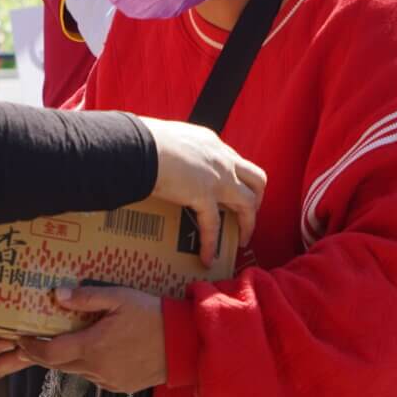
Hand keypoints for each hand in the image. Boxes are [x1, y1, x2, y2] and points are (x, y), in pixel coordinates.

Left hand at [19, 286, 166, 392]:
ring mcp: (108, 381)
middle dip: (43, 354)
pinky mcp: (120, 387)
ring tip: (63, 343)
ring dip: (66, 359)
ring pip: (77, 371)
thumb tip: (57, 295)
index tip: (20, 339)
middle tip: (31, 343)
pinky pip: (95, 377)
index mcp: (92, 347)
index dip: (31, 348)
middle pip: (58, 365)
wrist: (184, 344)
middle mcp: (96, 369)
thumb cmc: (152, 316)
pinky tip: (93, 352)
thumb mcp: (119, 298)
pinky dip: (87, 366)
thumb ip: (86, 298)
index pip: (49, 353)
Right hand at [142, 117, 264, 267]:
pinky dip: (211, 244)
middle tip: (246, 214)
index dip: (236, 178)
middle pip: (257, 179)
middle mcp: (222, 159)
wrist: (139, 145)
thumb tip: (157, 160)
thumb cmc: (143, 139)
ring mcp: (217, 178)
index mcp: (211, 143)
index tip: (230, 191)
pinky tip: (207, 257)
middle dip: (256, 199)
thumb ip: (173, 150)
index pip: (234, 161)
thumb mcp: (168, 139)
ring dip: (248, 224)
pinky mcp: (204, 196)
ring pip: (249, 203)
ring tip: (241, 240)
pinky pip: (214, 226)